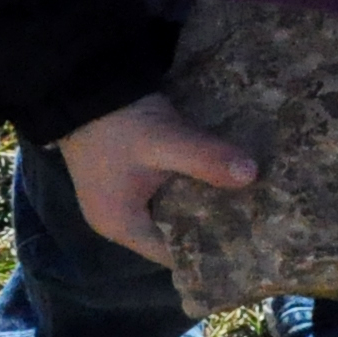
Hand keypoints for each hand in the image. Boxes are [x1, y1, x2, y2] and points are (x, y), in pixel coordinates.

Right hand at [53, 93, 256, 262]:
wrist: (84, 82)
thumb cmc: (117, 123)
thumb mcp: (164, 142)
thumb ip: (206, 159)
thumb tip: (252, 175)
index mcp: (122, 226)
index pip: (173, 254)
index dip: (209, 250)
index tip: (247, 241)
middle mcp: (118, 219)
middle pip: (173, 234)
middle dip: (210, 226)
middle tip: (253, 221)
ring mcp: (121, 196)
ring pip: (171, 211)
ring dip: (201, 204)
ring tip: (244, 202)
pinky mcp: (128, 175)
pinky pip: (165, 192)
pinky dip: (189, 187)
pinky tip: (217, 179)